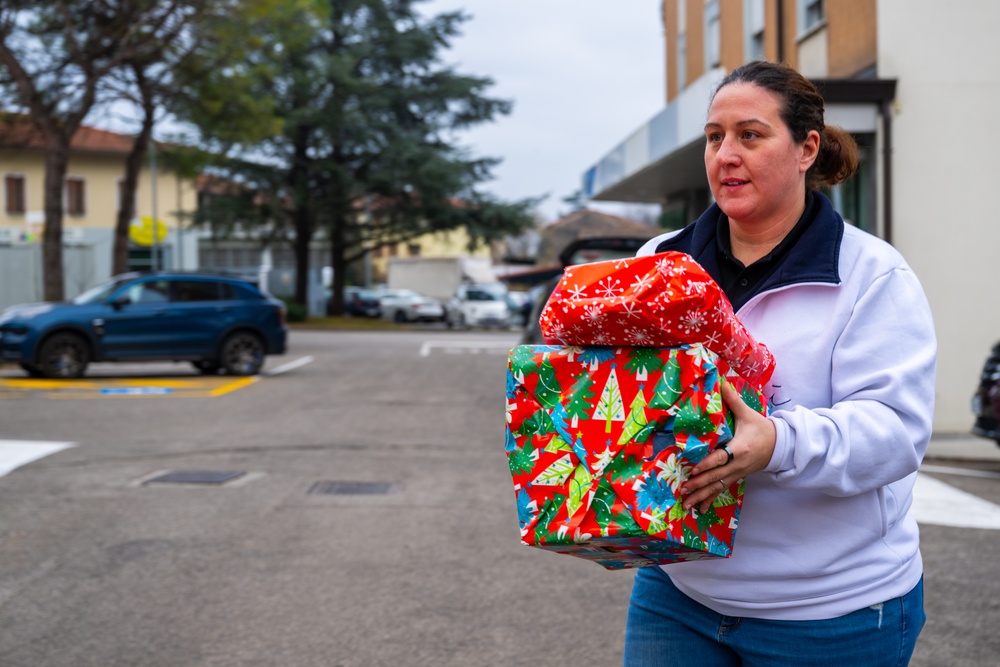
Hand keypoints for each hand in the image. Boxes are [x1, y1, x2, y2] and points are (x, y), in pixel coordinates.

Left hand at [681, 379, 775, 512]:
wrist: (781, 445)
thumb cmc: (762, 428)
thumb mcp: (748, 414)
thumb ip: (733, 400)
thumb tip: (721, 381)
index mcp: (740, 449)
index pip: (720, 458)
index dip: (706, 464)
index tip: (692, 470)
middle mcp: (738, 465)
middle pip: (716, 477)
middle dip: (699, 484)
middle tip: (683, 490)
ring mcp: (737, 474)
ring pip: (717, 487)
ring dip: (701, 496)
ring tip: (686, 504)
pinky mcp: (737, 478)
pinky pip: (721, 490)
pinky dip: (710, 500)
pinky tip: (700, 510)